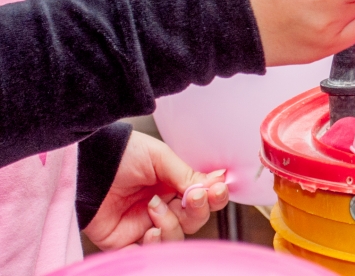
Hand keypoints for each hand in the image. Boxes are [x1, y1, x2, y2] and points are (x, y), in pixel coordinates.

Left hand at [83, 132, 227, 248]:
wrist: (86, 168)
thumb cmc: (120, 155)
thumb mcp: (159, 158)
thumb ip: (186, 174)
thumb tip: (214, 184)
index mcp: (173, 183)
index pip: (202, 196)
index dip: (213, 196)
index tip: (216, 188)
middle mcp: (163, 205)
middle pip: (195, 219)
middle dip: (198, 210)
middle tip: (191, 197)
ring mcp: (146, 224)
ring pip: (177, 236)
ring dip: (173, 224)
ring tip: (155, 207)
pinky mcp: (128, 241)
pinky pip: (152, 252)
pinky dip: (158, 243)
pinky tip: (151, 229)